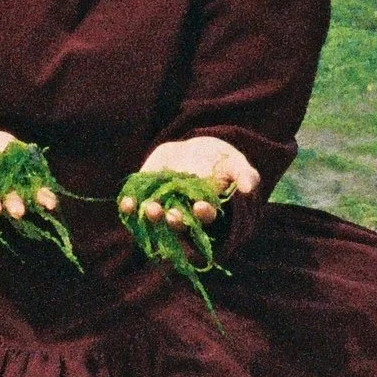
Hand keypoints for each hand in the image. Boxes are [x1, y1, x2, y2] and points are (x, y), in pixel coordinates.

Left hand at [132, 137, 258, 227]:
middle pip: (178, 225)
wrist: (196, 151)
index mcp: (206, 212)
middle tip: (171, 214)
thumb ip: (245, 175)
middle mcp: (183, 215)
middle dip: (174, 221)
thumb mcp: (235, 164)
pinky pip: (135, 207)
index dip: (203, 214)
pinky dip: (130, 207)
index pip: (205, 219)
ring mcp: (163, 207)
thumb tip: (249, 187)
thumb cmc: (221, 162)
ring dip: (152, 217)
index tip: (202, 206)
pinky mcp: (146, 197)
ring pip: (156, 219)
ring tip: (151, 209)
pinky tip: (127, 204)